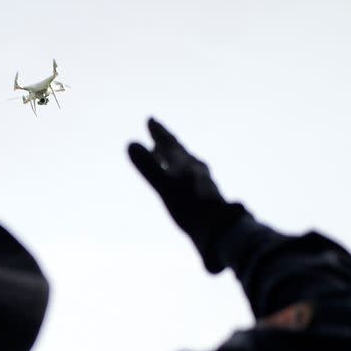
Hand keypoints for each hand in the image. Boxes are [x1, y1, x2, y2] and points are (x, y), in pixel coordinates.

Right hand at [128, 118, 247, 272]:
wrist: (220, 231)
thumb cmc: (191, 208)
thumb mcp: (165, 186)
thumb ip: (148, 166)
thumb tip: (130, 143)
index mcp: (185, 164)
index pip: (170, 143)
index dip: (159, 132)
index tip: (150, 120)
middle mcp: (195, 170)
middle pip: (178, 150)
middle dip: (165, 140)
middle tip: (155, 129)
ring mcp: (201, 184)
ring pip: (185, 164)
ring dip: (172, 156)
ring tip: (162, 153)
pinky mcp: (203, 199)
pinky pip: (188, 179)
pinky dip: (178, 174)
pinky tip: (179, 184)